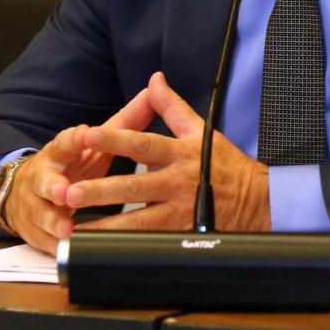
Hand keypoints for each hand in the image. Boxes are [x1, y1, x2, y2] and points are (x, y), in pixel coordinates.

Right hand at [4, 88, 155, 251]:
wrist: (27, 190)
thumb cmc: (72, 164)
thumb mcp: (95, 142)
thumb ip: (125, 121)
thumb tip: (154, 90)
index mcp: (61, 150)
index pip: (66, 140)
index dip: (75, 138)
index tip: (85, 134)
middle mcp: (45, 175)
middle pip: (46, 180)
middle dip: (55, 186)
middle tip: (66, 191)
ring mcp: (36, 203)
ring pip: (42, 212)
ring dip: (54, 220)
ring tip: (66, 227)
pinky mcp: (35, 229)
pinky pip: (42, 239)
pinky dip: (53, 245)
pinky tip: (65, 249)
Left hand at [68, 72, 270, 234]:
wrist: (258, 201)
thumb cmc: (226, 165)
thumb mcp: (200, 131)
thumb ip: (172, 107)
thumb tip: (154, 80)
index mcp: (181, 153)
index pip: (143, 143)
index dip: (115, 138)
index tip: (88, 135)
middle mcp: (178, 182)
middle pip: (135, 186)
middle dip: (101, 190)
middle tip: (71, 192)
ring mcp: (180, 212)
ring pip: (139, 221)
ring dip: (106, 226)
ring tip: (77, 228)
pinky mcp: (182, 234)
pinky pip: (150, 242)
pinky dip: (126, 245)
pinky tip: (104, 249)